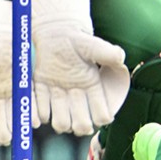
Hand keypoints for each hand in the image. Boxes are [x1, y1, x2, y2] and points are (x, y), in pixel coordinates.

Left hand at [31, 0, 129, 135]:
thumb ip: (108, 53)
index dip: (103, 117)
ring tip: (59, 111)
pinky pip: (40, 112)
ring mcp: (58, 96)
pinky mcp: (40, 93)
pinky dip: (40, 114)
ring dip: (61, 121)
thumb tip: (121, 58)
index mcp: (93, 88)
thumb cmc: (78, 40)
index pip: (101, 113)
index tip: (102, 115)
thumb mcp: (94, 45)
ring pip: (61, 123)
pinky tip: (42, 110)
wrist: (55, 34)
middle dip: (81, 125)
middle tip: (79, 119)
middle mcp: (76, 96)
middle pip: (81, 124)